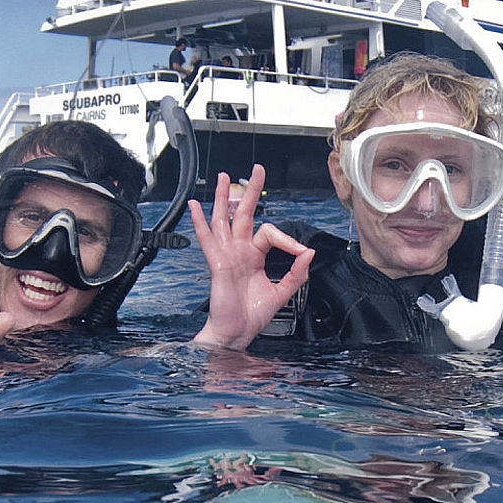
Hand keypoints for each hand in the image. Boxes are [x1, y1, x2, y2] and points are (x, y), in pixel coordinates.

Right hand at [189, 165, 313, 350]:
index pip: (270, 233)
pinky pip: (207, 239)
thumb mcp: (281, 292)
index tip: (300, 251)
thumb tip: (308, 252)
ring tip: (223, 177)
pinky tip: (194, 207)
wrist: (237, 333)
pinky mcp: (217, 263)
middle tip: (256, 170)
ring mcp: (226, 255)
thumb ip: (296, 273)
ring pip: (223, 220)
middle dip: (250, 191)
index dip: (287, 239)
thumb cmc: (252, 315)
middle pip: (244, 214)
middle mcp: (239, 251)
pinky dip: (200, 222)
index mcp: (254, 256)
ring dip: (222, 198)